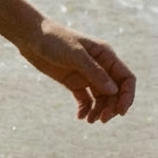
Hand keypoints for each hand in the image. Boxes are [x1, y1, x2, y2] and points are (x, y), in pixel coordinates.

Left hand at [17, 19, 135, 123]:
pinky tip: (81, 116)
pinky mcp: (72, 81)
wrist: (30, 37)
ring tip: (91, 121)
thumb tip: (114, 91)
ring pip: (101, 97)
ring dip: (99, 110)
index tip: (120, 112)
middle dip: (112, 107)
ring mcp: (86, 74)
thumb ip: (94, 72)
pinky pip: (85, 99)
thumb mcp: (75, 55)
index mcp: (105, 56)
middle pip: (115, 92)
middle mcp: (99, 66)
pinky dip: (85, 108)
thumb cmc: (54, 40)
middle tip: (102, 119)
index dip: (127, 96)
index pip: (126, 79)